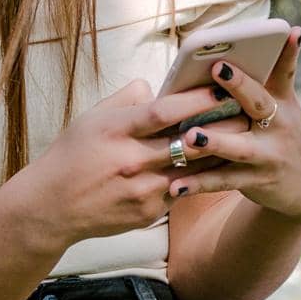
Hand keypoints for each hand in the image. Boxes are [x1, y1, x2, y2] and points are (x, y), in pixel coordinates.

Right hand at [11, 75, 256, 249]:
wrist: (52, 206)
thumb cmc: (72, 154)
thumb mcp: (92, 118)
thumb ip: (127, 100)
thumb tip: (155, 87)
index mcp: (116, 131)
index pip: (164, 112)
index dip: (196, 100)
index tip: (221, 89)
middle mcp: (131, 161)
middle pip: (188, 143)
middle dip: (222, 128)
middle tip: (248, 113)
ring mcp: (141, 191)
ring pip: (193, 171)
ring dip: (219, 155)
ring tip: (243, 139)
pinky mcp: (148, 213)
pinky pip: (180, 191)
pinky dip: (197, 178)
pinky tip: (216, 167)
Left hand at [164, 26, 300, 223]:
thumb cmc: (280, 131)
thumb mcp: (283, 104)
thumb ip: (270, 75)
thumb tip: (277, 34)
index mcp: (282, 101)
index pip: (285, 71)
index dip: (287, 52)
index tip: (286, 30)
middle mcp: (280, 126)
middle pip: (258, 103)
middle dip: (240, 86)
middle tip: (218, 68)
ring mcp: (269, 156)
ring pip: (238, 148)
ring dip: (214, 141)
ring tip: (189, 136)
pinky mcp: (256, 182)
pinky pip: (222, 181)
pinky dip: (197, 183)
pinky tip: (175, 185)